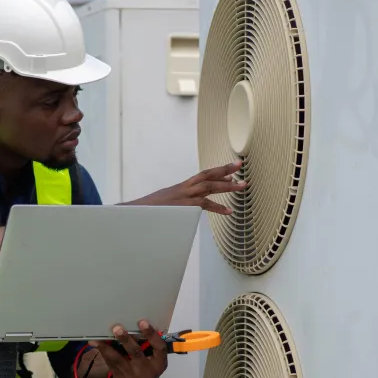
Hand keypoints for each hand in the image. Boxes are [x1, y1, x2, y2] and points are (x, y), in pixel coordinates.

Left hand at [89, 320, 168, 377]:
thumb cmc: (146, 364)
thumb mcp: (152, 356)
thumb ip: (146, 342)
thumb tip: (133, 323)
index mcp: (159, 362)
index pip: (159, 347)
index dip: (151, 334)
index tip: (142, 322)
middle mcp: (147, 370)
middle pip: (135, 353)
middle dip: (126, 340)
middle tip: (117, 328)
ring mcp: (133, 376)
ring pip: (118, 359)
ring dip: (107, 347)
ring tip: (99, 338)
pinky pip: (110, 363)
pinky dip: (103, 352)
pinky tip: (95, 343)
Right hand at [130, 160, 246, 214]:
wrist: (135, 212)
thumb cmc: (149, 210)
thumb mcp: (165, 205)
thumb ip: (178, 204)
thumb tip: (184, 209)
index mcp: (181, 187)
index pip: (202, 176)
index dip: (217, 171)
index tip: (231, 169)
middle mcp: (184, 188)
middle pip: (207, 175)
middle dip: (225, 170)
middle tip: (240, 165)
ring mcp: (183, 196)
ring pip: (208, 186)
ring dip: (226, 185)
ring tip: (242, 185)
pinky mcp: (183, 206)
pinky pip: (203, 205)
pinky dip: (217, 208)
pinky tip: (229, 211)